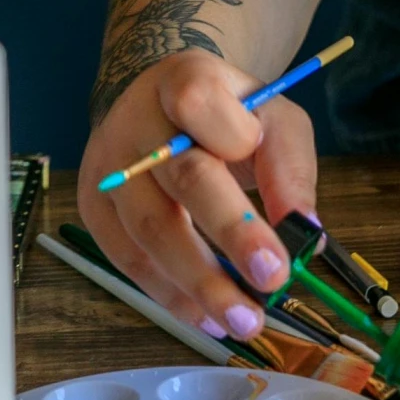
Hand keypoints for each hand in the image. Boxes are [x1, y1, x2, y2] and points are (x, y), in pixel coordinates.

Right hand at [77, 51, 316, 341]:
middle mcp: (137, 123)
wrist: (157, 106)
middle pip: (181, 177)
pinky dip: (172, 296)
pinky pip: (130, 261)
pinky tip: (207, 317)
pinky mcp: (93, 210)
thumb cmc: (227, 116)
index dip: (231, 135)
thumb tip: (305, 232)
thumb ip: (289, 165)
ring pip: (151, 231)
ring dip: (201, 284)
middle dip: (231, 231)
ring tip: (244, 319)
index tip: (262, 162)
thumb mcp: (271, 116)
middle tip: (272, 279)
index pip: (198, 100)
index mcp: (184, 80)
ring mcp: (108, 168)